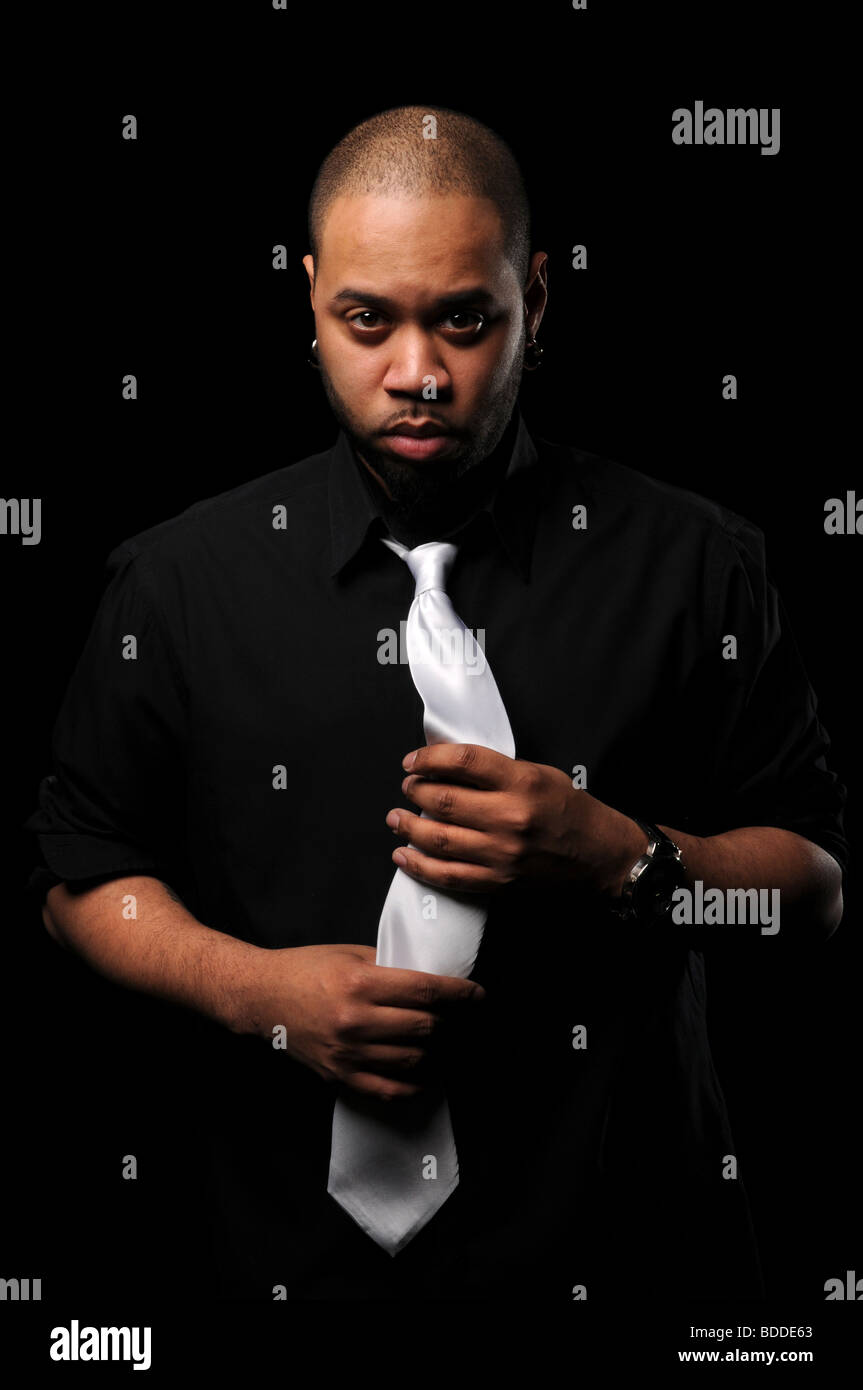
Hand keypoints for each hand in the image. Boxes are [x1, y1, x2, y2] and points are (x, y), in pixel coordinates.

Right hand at [231, 942, 485, 1100]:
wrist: (261, 996)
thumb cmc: (306, 968)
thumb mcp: (351, 954)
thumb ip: (390, 967)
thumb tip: (431, 980)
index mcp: (361, 982)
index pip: (426, 990)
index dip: (459, 993)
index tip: (478, 995)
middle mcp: (356, 1020)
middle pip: (425, 1027)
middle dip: (451, 1022)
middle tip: (461, 1017)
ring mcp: (348, 1052)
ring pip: (413, 1060)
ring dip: (437, 1052)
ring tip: (445, 1042)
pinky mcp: (339, 1074)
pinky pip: (388, 1089)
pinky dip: (413, 1085)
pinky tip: (425, 1075)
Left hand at [385, 743, 646, 895]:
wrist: (598, 854)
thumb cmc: (569, 809)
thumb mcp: (539, 773)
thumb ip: (496, 770)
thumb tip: (447, 765)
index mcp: (521, 782)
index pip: (463, 762)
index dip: (429, 758)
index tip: (413, 760)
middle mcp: (509, 817)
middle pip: (443, 801)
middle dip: (415, 792)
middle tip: (407, 787)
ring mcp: (502, 852)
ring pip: (439, 839)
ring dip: (409, 828)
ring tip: (396, 819)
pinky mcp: (498, 879)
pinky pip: (449, 876)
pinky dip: (420, 866)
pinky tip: (404, 856)